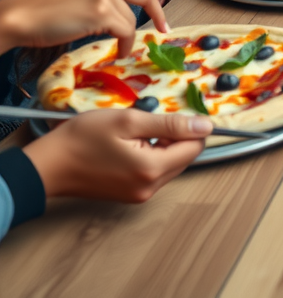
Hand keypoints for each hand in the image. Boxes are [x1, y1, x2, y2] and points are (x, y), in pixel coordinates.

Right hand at [0, 0, 166, 58]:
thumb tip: (125, 13)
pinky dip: (125, 44)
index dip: (152, 2)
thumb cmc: (46, 12)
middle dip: (157, 13)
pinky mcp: (101, 12)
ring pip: (131, 19)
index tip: (160, 16)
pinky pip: (126, 31)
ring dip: (128, 37)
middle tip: (162, 29)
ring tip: (121, 49)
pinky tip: (119, 52)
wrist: (20, 17)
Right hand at [24, 109, 211, 201]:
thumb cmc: (84, 138)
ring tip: (136, 134)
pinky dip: (152, 156)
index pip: (195, 148)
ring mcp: (139, 195)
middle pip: (185, 158)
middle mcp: (149, 188)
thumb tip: (206, 126)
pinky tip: (131, 145)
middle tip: (148, 123)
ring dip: (164, 146)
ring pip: (171, 165)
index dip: (191, 127)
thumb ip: (170, 125)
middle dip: (176, 137)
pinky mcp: (130, 195)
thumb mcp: (129, 121)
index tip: (171, 114)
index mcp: (151, 170)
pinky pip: (155, 173)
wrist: (48, 165)